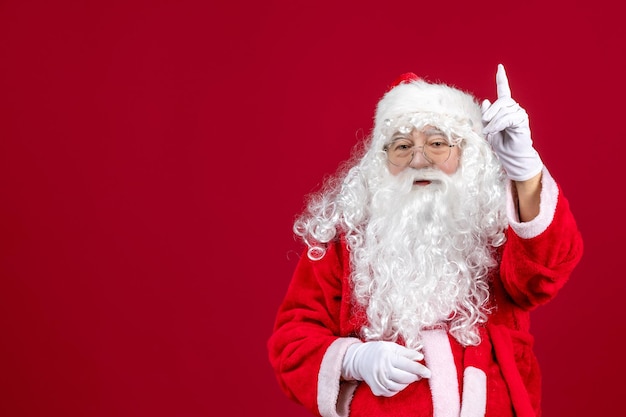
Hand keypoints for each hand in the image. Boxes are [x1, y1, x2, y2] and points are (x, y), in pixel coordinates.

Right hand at [341, 341, 430, 396]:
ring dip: (406, 382)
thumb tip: (420, 357)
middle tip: (418, 373)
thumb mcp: (391, 346)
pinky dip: (398, 387)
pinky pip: (393, 392)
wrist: (358, 360)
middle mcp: (382, 370)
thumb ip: (406, 352)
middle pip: (406, 378)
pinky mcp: (377, 389)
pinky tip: (396, 380)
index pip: (408, 365)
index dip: (420, 369)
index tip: (428, 373)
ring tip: (405, 375)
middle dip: (415, 376)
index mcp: (387, 357)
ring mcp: (379, 381)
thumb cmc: (377, 351)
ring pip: (400, 386)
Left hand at [481, 64, 542, 180]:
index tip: (500, 67)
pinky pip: (507, 118)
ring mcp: (519, 114)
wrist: (511, 157)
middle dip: (489, 114)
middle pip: (500, 101)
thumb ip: (486, 115)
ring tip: (490, 133)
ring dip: (492, 123)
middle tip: (485, 128)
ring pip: (502, 110)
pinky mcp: (522, 121)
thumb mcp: (488, 128)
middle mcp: (514, 108)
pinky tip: (495, 131)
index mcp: (505, 109)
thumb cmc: (501, 144)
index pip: (504, 90)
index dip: (502, 79)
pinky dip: (498, 125)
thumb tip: (486, 100)